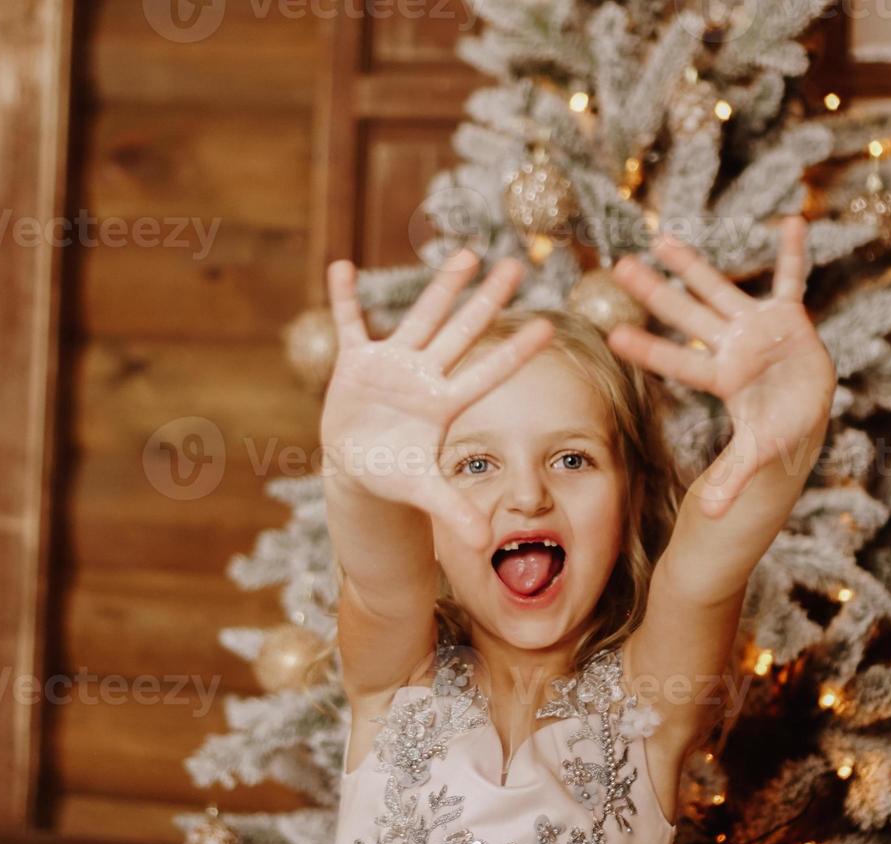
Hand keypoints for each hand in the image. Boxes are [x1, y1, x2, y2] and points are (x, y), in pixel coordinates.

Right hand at [321, 249, 553, 549]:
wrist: (358, 466)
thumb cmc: (396, 476)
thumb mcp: (424, 492)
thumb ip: (455, 512)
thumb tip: (487, 543)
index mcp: (445, 404)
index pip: (487, 373)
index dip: (514, 352)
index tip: (548, 326)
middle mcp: (425, 376)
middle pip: (462, 332)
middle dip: (487, 300)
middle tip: (517, 265)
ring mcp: (392, 364)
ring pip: (421, 317)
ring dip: (441, 286)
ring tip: (466, 252)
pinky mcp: (356, 363)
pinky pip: (350, 324)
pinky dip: (344, 298)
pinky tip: (342, 266)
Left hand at [609, 215, 833, 517]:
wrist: (800, 421)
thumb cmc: (773, 439)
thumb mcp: (756, 459)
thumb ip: (733, 479)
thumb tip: (707, 512)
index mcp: (723, 380)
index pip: (680, 362)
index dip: (651, 350)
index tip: (613, 333)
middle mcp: (732, 348)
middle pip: (688, 316)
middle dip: (656, 292)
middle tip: (619, 265)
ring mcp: (758, 330)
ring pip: (721, 290)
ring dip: (694, 265)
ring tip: (662, 237)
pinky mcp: (789, 319)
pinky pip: (793, 282)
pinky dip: (795, 254)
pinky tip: (794, 221)